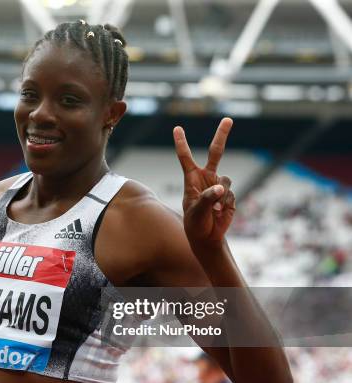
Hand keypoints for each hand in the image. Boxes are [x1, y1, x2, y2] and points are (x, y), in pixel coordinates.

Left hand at [173, 118, 235, 246]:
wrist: (207, 237)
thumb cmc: (195, 224)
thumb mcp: (196, 212)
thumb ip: (206, 198)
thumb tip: (220, 188)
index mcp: (191, 179)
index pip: (185, 157)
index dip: (181, 143)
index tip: (177, 128)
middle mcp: (205, 178)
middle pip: (215, 153)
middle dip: (222, 135)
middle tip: (228, 119)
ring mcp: (218, 185)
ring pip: (226, 180)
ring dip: (221, 194)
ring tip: (214, 209)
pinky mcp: (228, 194)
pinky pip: (230, 193)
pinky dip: (226, 203)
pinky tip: (220, 212)